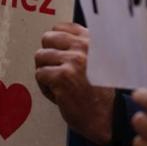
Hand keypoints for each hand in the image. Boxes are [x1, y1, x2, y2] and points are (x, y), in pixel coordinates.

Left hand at [35, 22, 114, 145]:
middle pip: (47, 39)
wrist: (107, 118)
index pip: (61, 27)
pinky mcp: (62, 77)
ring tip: (59, 84)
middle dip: (48, 56)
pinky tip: (59, 94)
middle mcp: (84, 47)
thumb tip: (55, 36)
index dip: (55, 42)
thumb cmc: (101, 93)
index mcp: (93, 41)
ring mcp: (73, 61)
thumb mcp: (100, 61)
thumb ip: (82, 47)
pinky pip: (40, 74)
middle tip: (57, 71)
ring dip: (46, 73)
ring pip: (40, 57)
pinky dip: (45, 87)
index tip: (59, 55)